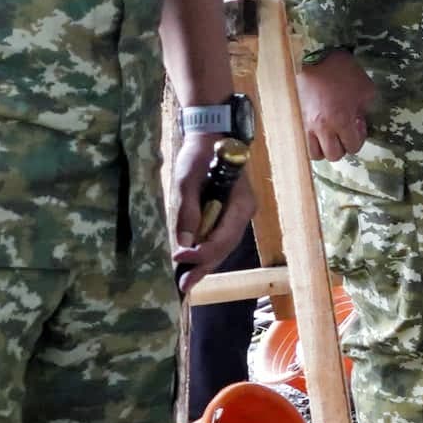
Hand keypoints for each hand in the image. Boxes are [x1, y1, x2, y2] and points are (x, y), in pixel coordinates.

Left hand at [165, 134, 250, 286]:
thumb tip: (185, 243)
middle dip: (204, 267)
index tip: (178, 259)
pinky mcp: (228, 215)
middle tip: (183, 286)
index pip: (223, 237)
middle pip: (225, 247)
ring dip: (204, 263)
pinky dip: (205, 251)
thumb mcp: (188, 179)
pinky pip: (218, 238)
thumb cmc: (200, 153)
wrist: (212, 137)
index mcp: (241, 203)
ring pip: (223, 246)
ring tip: (185, 280)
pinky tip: (191, 263)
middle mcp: (244, 213)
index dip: (202, 253)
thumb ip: (188, 211)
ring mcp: (237, 215)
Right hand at [297, 48, 376, 160]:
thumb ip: (365, 109)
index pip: (352, 147)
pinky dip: (311, 141)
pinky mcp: (296, 118)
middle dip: (342, 146)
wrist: (315, 54)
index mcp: (341, 120)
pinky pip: (302, 140)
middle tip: (343, 132)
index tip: (357, 125)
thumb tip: (359, 119)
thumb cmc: (343, 71)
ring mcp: (306, 124)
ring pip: (314, 153)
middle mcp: (322, 127)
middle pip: (333, 155)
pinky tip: (317, 129)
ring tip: (328, 135)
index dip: (358, 138)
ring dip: (324, 148)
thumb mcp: (365, 89)